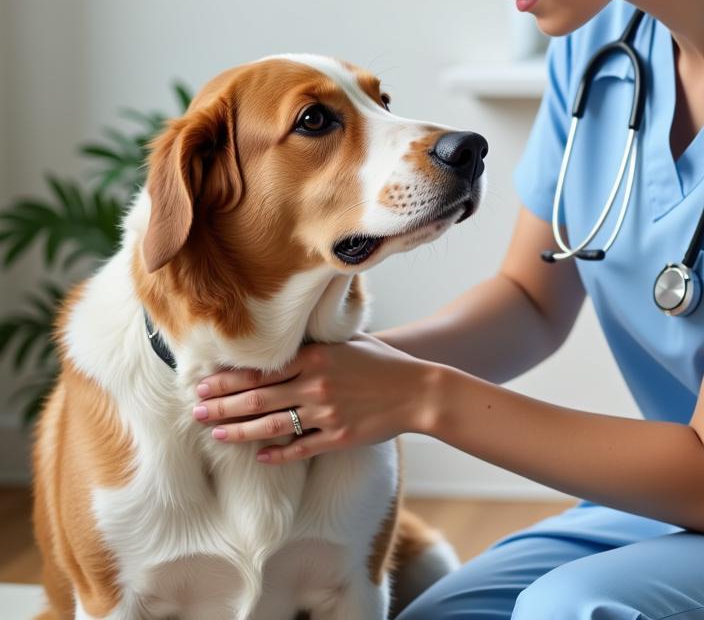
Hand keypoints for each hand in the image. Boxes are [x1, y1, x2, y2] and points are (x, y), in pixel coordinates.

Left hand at [191, 333, 440, 463]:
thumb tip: (290, 336)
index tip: (203, 382)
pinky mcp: (337, 437)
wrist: (418, 391)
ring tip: (215, 434)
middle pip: (257, 399)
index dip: (228, 378)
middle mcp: (315, 385)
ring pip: (272, 426)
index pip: (261, 370)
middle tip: (195, 410)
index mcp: (315, 358)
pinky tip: (259, 457)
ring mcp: (326, 413)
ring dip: (239, 431)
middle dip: (222, 405)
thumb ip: (318, 341)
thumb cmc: (383, 362)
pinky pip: (300, 448)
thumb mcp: (349, 341)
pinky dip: (278, 454)